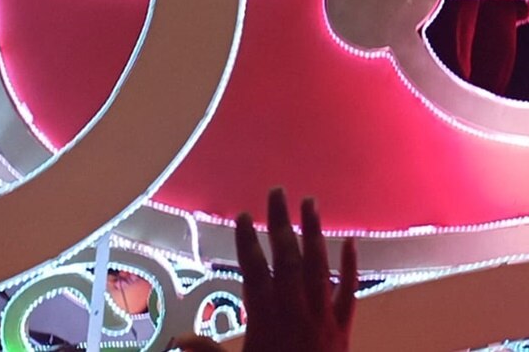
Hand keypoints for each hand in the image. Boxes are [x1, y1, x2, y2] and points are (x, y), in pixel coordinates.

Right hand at [235, 188, 356, 351]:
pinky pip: (349, 291)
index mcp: (266, 320)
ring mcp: (322, 316)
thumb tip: (177, 341)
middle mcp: (295, 311)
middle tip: (277, 191)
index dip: (247, 242)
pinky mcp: (343, 328)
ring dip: (314, 232)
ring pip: (319, 266)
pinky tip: (351, 241)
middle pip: (287, 258)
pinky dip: (351, 265)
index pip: (254, 271)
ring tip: (310, 202)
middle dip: (280, 223)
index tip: (242, 215)